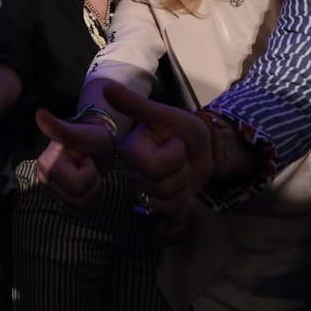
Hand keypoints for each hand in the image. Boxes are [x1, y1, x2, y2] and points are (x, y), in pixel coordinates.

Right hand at [33, 110, 112, 209]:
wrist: (97, 145)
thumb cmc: (90, 136)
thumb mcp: (80, 133)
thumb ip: (58, 127)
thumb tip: (39, 112)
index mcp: (46, 164)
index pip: (77, 183)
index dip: (89, 171)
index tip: (86, 158)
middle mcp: (44, 180)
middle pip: (80, 197)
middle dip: (92, 182)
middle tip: (90, 165)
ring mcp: (53, 192)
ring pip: (83, 205)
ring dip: (94, 190)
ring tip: (90, 172)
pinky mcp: (62, 200)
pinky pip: (83, 209)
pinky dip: (92, 197)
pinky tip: (89, 183)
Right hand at [102, 82, 214, 233]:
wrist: (205, 150)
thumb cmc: (184, 129)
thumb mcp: (166, 115)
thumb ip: (135, 105)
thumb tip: (105, 86)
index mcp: (131, 150)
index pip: (152, 166)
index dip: (173, 157)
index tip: (177, 143)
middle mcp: (132, 173)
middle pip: (160, 187)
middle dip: (180, 174)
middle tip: (183, 159)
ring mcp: (144, 193)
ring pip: (166, 205)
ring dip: (185, 191)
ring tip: (185, 174)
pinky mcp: (157, 210)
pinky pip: (168, 223)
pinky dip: (181, 215)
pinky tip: (185, 199)